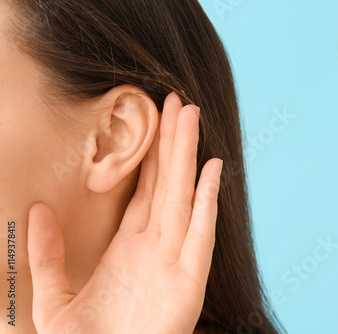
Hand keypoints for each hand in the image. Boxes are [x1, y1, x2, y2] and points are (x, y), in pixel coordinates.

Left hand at [27, 92, 222, 333]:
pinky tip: (213, 170)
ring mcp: (175, 261)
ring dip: (188, 158)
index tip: (151, 121)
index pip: (142, 191)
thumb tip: (38, 208)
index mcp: (127, 249)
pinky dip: (208, 202)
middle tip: (176, 102)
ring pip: (183, 197)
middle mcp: (154, 248)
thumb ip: (47, 254)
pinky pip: (201, 234)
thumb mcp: (54, 299)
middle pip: (166, 184)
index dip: (148, 156)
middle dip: (171, 143)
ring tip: (191, 118)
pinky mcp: (190, 281)